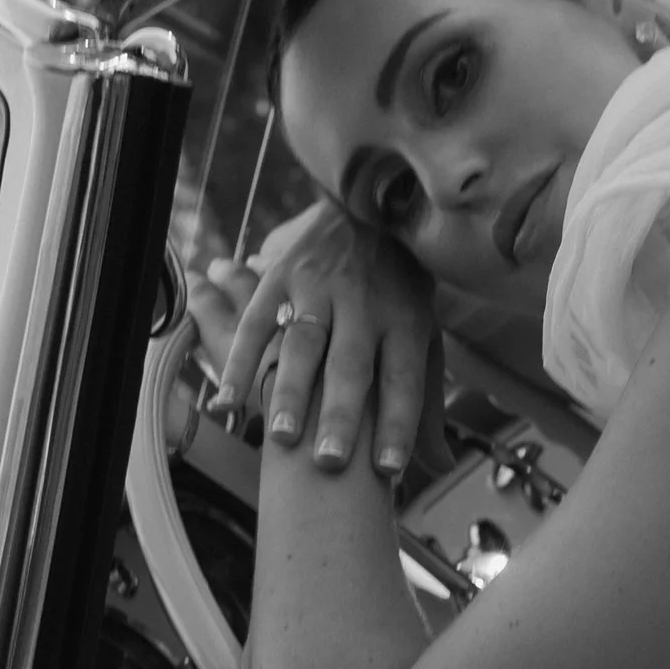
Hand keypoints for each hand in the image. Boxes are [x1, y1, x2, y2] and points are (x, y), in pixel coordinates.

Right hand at [208, 202, 442, 480]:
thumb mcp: (423, 332)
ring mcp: (321, 287)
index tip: (390, 470)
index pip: (404, 380)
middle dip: (342, 416)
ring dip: (293, 393)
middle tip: (330, 463)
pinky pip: (258, 321)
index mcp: (406, 320)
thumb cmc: (402, 283)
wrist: (373, 199)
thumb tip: (442, 463)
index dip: (400, 424)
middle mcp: (365, 304)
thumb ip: (426, 400)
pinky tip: (227, 401)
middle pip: (353, 368)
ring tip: (282, 437)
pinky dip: (240, 361)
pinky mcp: (283, 274)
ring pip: (305, 346)